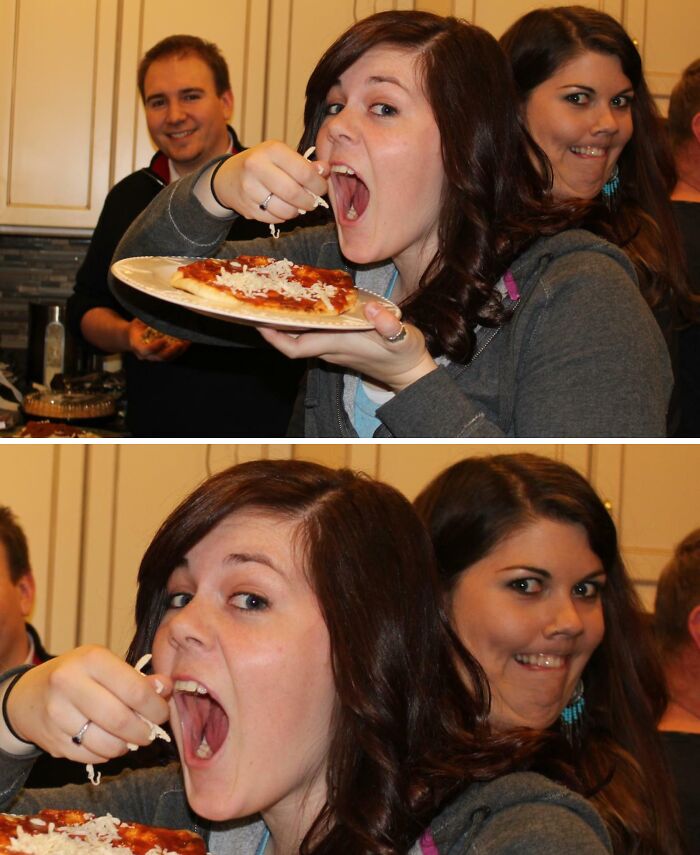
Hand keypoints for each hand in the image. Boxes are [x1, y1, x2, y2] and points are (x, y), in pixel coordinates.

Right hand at [5, 646, 172, 762]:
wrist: (28, 695)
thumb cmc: (78, 676)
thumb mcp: (107, 666)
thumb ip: (139, 678)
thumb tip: (166, 688)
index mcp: (91, 659)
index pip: (135, 690)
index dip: (155, 707)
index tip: (162, 714)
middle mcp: (69, 683)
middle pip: (120, 719)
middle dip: (144, 732)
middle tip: (151, 733)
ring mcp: (56, 714)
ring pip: (105, 743)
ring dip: (126, 746)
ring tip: (131, 739)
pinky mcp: (51, 741)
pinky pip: (90, 757)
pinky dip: (106, 754)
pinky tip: (109, 743)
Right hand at [128, 318, 189, 361]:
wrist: (133, 336)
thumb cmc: (136, 327)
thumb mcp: (137, 321)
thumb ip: (144, 320)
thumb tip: (155, 314)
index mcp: (137, 346)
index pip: (146, 350)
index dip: (155, 346)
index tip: (163, 340)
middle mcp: (147, 355)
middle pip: (160, 357)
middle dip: (171, 351)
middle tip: (180, 343)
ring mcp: (155, 357)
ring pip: (168, 358)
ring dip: (178, 351)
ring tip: (186, 342)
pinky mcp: (163, 356)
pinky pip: (172, 356)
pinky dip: (180, 350)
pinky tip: (187, 342)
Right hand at [212, 141, 328, 223]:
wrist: (228, 177)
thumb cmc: (262, 164)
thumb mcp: (283, 157)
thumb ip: (306, 164)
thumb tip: (325, 170)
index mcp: (272, 150)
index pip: (304, 172)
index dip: (318, 185)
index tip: (321, 189)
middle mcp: (257, 166)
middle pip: (293, 193)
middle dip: (309, 201)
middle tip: (312, 202)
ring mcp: (249, 188)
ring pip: (284, 209)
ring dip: (297, 212)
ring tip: (298, 206)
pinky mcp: (246, 207)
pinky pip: (274, 218)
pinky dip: (283, 217)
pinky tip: (282, 209)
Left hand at [257, 301, 437, 392]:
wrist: (409, 372)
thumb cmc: (405, 355)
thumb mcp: (403, 339)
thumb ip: (389, 326)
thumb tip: (372, 310)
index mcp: (339, 345)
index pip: (297, 347)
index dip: (275, 337)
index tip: (260, 322)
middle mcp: (330, 348)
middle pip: (292, 339)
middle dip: (273, 323)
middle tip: (260, 299)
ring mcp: (333, 346)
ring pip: (301, 335)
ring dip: (286, 320)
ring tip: (276, 295)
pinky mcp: (339, 342)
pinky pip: (312, 332)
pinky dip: (303, 319)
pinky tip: (303, 301)